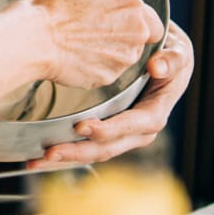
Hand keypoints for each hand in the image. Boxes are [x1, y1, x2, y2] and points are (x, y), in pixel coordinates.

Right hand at [27, 0, 164, 88]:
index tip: (121, 25)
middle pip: (139, 41)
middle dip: (122, 39)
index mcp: (132, 6)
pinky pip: (105, 72)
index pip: (153, 22)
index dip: (137, 24)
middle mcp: (136, 33)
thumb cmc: (52, 7)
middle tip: (95, 35)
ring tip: (79, 45)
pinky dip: (93, 67)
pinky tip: (74, 57)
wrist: (33, 38)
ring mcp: (123, 58)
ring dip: (108, 53)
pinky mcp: (108, 77)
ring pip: (123, 58)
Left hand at [27, 22, 194, 168]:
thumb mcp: (178, 53)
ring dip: (65, 158)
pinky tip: (37, 158)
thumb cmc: (170, 56)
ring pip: (93, 152)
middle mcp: (137, 132)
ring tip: (35, 161)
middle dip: (78, 152)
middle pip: (108, 147)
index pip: (133, 125)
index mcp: (155, 114)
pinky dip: (63, 153)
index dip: (109, 129)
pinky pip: (84, 147)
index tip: (83, 127)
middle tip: (50, 152)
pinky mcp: (106, 134)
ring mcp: (120, 136)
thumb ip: (172, 59)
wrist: (162, 62)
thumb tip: (158, 66)